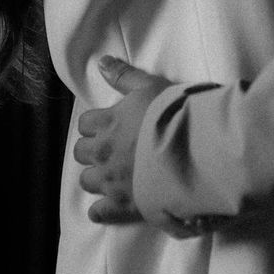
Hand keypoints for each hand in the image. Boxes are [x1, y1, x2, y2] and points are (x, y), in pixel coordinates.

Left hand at [75, 55, 171, 225]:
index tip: (108, 126)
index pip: (85, 124)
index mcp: (107, 124)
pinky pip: (100, 212)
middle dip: (92, 151)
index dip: (96, 125)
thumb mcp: (150, 87)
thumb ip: (123, 76)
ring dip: (95, 177)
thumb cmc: (173, 116)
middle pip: (81, 153)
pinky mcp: (124, 205)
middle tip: (110, 150)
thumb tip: (101, 61)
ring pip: (87, 181)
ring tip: (112, 175)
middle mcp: (103, 153)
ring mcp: (111, 181)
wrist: (192, 151)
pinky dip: (101, 210)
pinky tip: (106, 207)